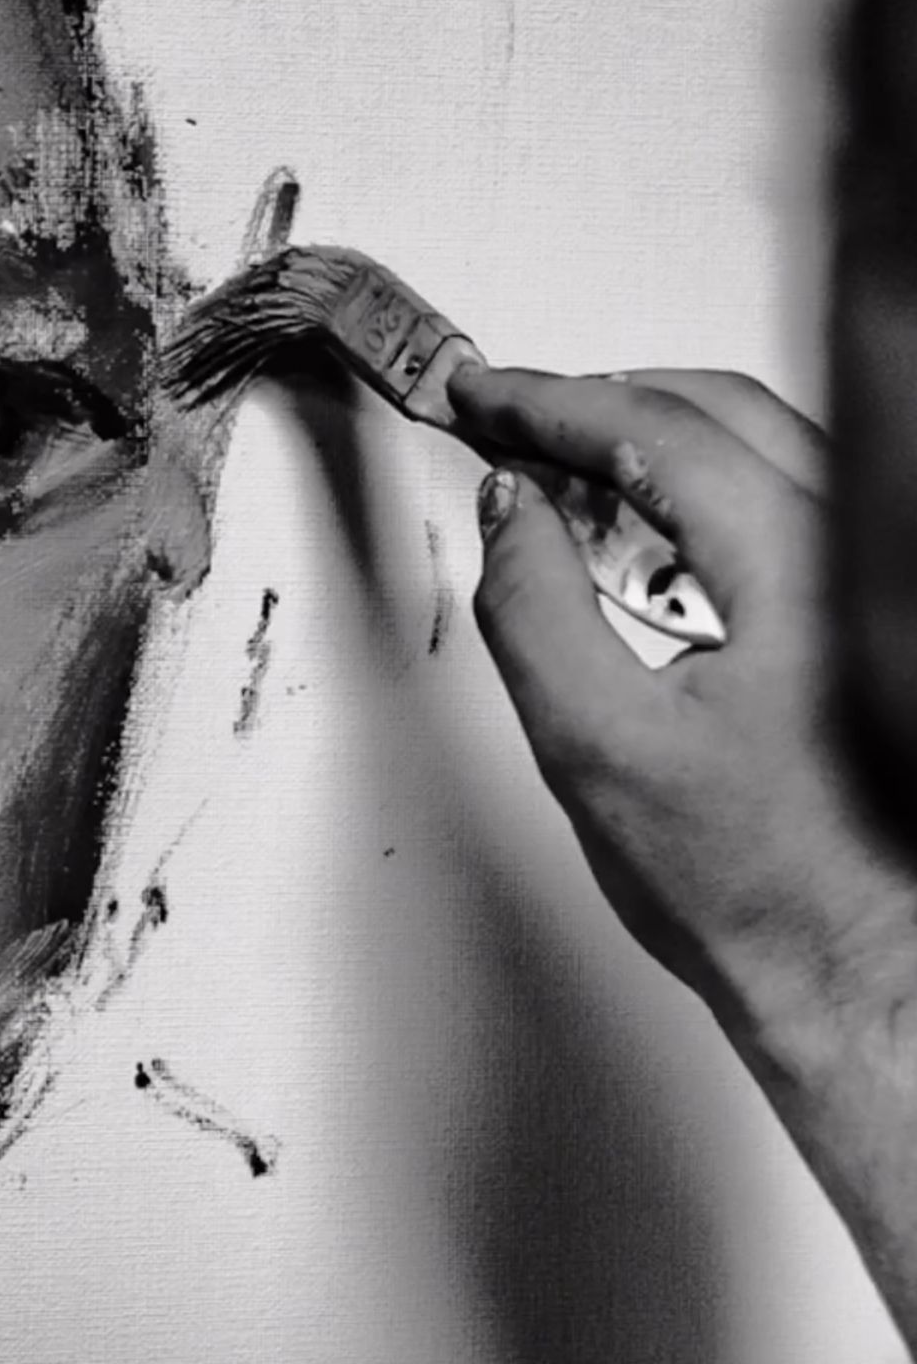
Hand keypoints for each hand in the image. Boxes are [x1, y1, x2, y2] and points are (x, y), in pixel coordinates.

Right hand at [448, 362, 916, 1350]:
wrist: (854, 970)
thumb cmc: (756, 890)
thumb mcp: (598, 749)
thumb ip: (534, 607)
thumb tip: (510, 510)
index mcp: (802, 570)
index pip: (660, 432)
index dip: (554, 401)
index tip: (486, 392)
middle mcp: (861, 554)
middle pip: (723, 413)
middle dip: (606, 405)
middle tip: (514, 420)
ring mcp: (878, 585)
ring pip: (765, 450)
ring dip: (659, 447)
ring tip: (565, 476)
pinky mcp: (873, 619)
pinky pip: (791, 504)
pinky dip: (707, 496)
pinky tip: (650, 539)